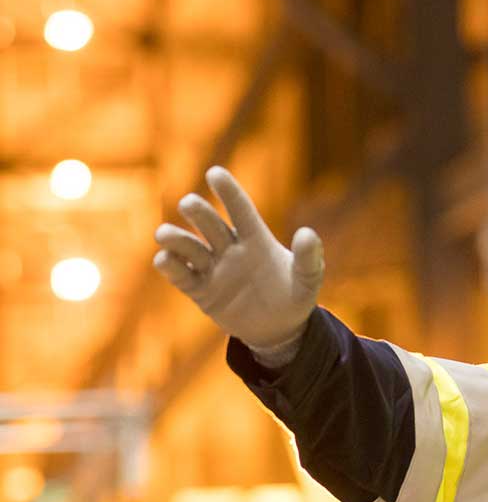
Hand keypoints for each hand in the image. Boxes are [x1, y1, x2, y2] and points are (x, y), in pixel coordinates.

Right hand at [152, 166, 323, 359]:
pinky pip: (181, 276)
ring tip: (164, 235)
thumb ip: (309, 258)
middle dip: (198, 212)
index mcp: (256, 239)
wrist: (279, 329)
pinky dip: (170, 267)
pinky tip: (164, 259)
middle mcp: (230, 249)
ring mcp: (213, 269)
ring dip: (176, 239)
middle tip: (189, 203)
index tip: (215, 172)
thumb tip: (308, 233)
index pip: (240, 210)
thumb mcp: (308, 280)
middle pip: (210, 224)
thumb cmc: (295, 296)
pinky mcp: (201, 291)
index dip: (228, 192)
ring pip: (189, 247)